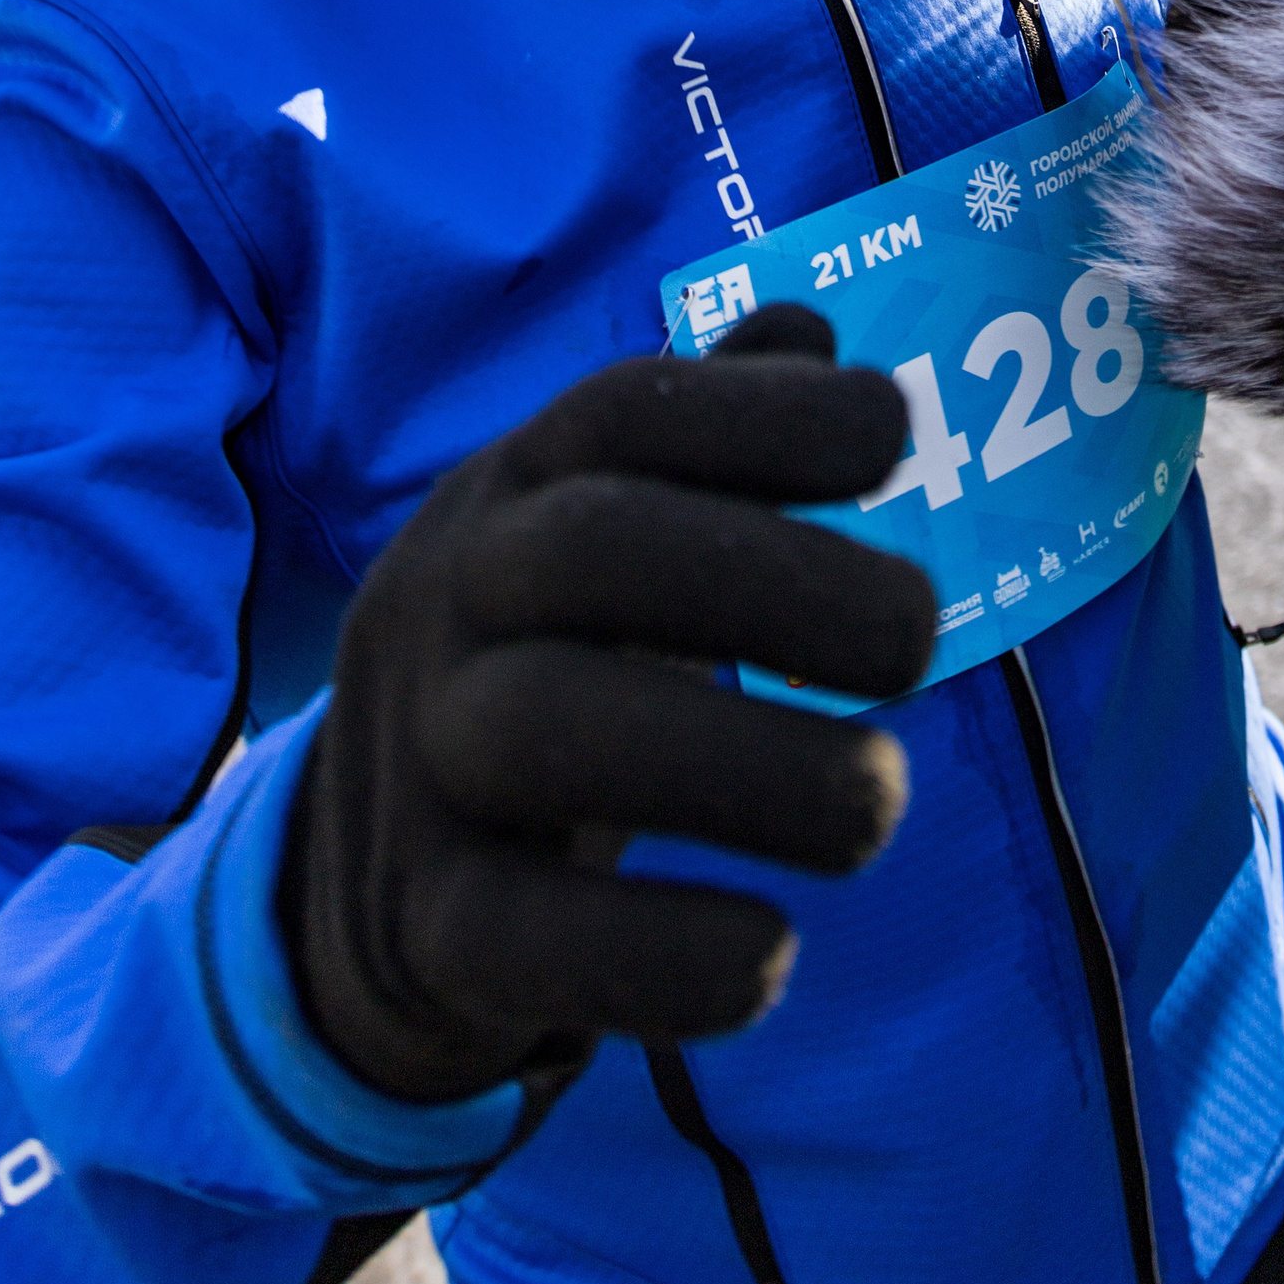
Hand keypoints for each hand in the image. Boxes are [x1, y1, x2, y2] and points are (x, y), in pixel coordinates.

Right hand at [277, 305, 936, 1107]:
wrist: (365, 883)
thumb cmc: (547, 663)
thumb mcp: (601, 530)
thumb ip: (710, 433)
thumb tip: (810, 327)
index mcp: (513, 490)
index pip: (625, 409)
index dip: (765, 412)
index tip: (895, 439)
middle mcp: (451, 597)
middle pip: (590, 548)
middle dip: (778, 579)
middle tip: (919, 638)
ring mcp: (422, 759)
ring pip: (545, 730)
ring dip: (749, 764)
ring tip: (879, 802)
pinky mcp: (426, 925)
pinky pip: (521, 937)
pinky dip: (660, 955)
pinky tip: (774, 955)